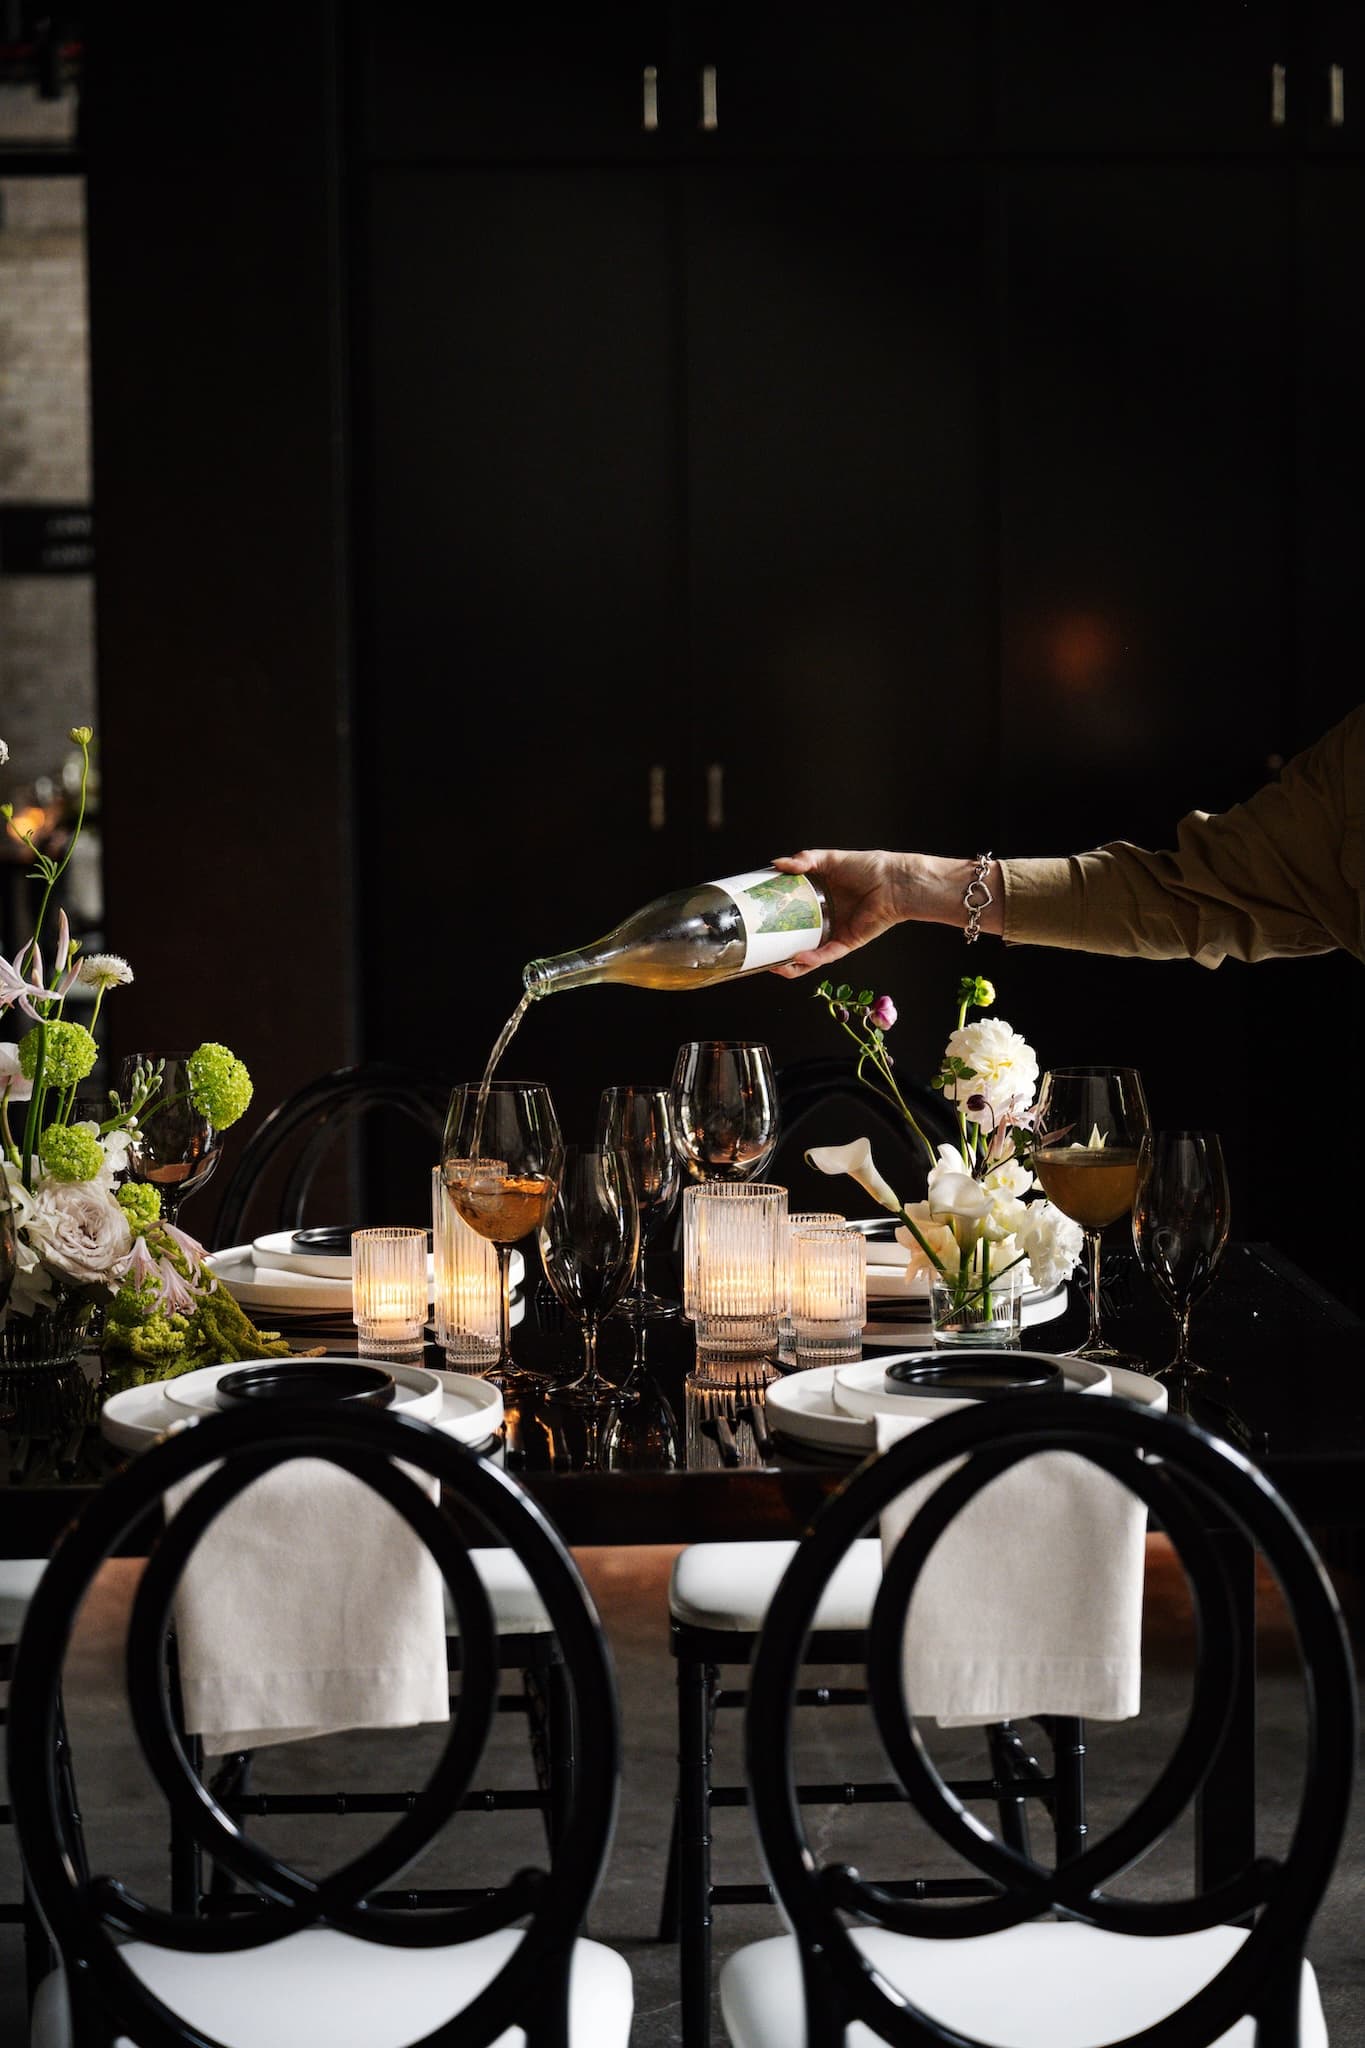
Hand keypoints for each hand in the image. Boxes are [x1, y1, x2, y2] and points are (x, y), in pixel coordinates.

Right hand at [769, 849, 913, 976]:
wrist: (893, 882)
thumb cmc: (866, 868)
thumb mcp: (829, 859)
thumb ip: (804, 860)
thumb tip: (776, 863)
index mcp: (818, 900)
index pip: (790, 913)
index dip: (772, 918)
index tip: (754, 920)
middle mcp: (824, 919)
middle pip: (795, 938)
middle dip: (777, 950)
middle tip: (758, 951)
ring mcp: (834, 933)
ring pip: (809, 957)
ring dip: (791, 964)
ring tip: (774, 967)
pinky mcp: (847, 943)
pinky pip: (826, 955)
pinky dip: (812, 958)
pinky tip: (798, 957)